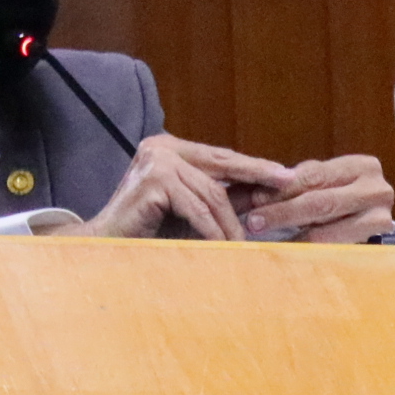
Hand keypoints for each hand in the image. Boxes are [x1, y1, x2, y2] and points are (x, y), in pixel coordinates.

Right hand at [63, 135, 294, 240]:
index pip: (220, 156)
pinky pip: (196, 208)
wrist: (107, 247)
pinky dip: (211, 230)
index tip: (285, 174)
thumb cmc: (150, 232)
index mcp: (170, 149)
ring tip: (243, 243)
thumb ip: (221, 198)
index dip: (253, 166)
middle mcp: (162, 147)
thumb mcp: (193, 211)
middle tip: (287, 184)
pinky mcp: (153, 180)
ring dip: (229, 222)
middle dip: (256, 177)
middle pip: (221, 166)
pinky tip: (222, 246)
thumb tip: (262, 193)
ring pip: (211, 193)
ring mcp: (156, 160)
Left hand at [244, 155, 394, 242]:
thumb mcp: (320, 185)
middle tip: (254, 221)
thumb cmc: (340, 201)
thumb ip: (292, 185)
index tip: (254, 199)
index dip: (283, 189)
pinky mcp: (376, 247)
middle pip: (322, 202)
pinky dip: (305, 253)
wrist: (371, 224)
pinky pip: (332, 252)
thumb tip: (248, 194)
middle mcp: (377, 190)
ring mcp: (381, 218)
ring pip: (327, 231)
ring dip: (290, 236)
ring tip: (265, 241)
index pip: (315, 177)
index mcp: (361, 167)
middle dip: (283, 212)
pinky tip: (285, 254)